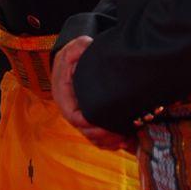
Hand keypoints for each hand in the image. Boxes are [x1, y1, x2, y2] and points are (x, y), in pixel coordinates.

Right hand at [52, 36, 131, 150]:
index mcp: (64, 95)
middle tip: (120, 135)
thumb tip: (85, 47)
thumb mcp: (76, 47)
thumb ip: (78, 47)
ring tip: (126, 140)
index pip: (72, 115)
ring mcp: (81, 115)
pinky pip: (99, 137)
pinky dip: (111, 142)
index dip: (87, 122)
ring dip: (108, 142)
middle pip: (85, 130)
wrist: (76, 59)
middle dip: (102, 136)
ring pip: (93, 137)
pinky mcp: (91, 119)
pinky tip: (126, 140)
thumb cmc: (76, 55)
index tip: (103, 122)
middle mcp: (71, 108)